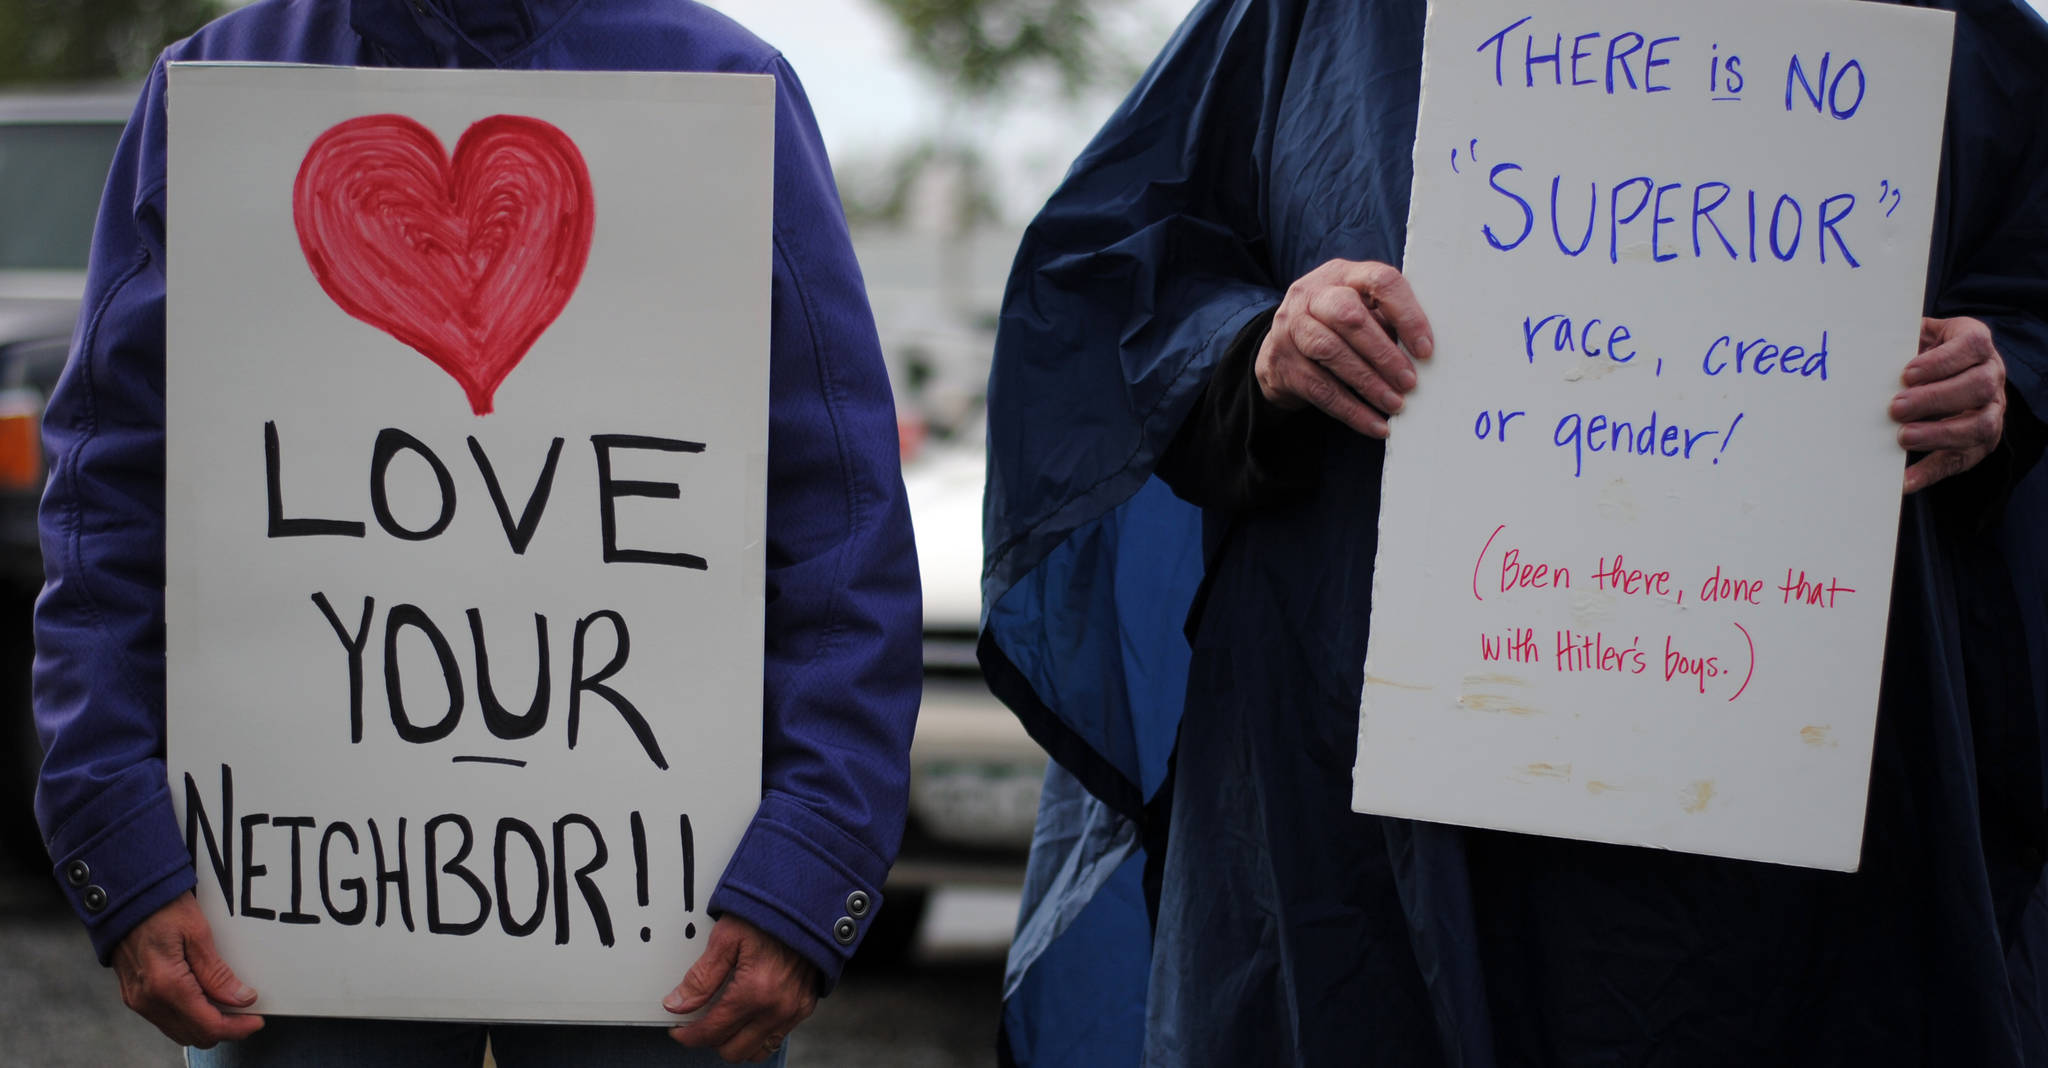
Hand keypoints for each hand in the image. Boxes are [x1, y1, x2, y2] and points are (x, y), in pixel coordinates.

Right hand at [112, 893, 262, 1048]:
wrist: (124, 897)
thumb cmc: (161, 907)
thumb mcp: (197, 932)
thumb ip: (217, 972)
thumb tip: (242, 999)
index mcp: (165, 985)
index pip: (207, 1025)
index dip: (236, 1028)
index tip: (257, 1020)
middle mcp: (147, 999)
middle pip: (194, 1034)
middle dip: (225, 1029)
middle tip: (248, 1014)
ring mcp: (138, 999)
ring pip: (179, 1031)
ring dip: (207, 1025)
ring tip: (230, 1008)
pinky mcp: (134, 995)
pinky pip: (166, 1019)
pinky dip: (189, 1017)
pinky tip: (206, 1000)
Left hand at [665, 915, 819, 1062]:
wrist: (805, 902)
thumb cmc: (767, 914)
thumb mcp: (726, 938)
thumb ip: (701, 977)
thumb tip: (677, 1004)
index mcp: (754, 991)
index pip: (713, 1032)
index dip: (689, 1035)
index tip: (679, 1030)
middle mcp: (776, 1007)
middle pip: (733, 1050)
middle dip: (710, 1040)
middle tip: (699, 1023)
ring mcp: (793, 1010)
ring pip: (756, 1051)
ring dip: (736, 1042)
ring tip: (724, 1023)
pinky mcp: (804, 1006)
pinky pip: (777, 1038)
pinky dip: (758, 1035)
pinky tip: (748, 1016)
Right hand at [1254, 259, 1435, 437]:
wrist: (1278, 351)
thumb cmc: (1335, 328)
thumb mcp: (1360, 311)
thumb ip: (1387, 320)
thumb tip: (1422, 354)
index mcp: (1341, 274)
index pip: (1379, 281)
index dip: (1407, 314)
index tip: (1425, 350)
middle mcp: (1310, 295)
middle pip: (1348, 316)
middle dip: (1383, 353)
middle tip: (1409, 382)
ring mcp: (1291, 328)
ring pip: (1331, 352)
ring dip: (1368, 383)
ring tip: (1395, 404)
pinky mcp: (1282, 363)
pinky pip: (1319, 388)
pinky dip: (1351, 410)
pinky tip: (1374, 424)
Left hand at [1893, 315, 2005, 493]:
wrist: (1950, 373)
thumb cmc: (1925, 354)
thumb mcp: (1919, 337)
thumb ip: (1903, 340)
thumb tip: (1868, 346)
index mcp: (1977, 344)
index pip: (1972, 346)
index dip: (1942, 361)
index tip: (1908, 374)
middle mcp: (1991, 375)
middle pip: (1978, 386)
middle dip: (1935, 398)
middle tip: (1896, 407)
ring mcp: (1992, 411)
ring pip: (1980, 425)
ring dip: (1940, 434)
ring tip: (1904, 438)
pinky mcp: (1981, 443)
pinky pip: (1961, 460)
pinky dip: (1931, 472)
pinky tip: (1905, 480)